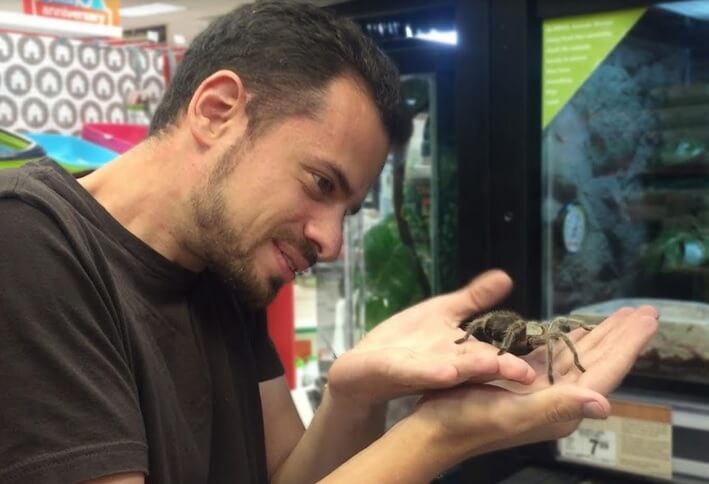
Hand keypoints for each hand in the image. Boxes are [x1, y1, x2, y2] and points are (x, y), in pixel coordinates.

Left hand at [327, 270, 535, 407]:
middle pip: (476, 368)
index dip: (515, 361)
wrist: (362, 366)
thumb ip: (474, 298)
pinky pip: (413, 372)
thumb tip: (506, 276)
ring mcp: (419, 370)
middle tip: (528, 374)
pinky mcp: (392, 371)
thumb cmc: (407, 341)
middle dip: (501, 370)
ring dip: (470, 371)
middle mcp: (445, 366)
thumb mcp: (442, 312)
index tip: (542, 366)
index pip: (492, 357)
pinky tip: (446, 371)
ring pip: (450, 372)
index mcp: (460, 354)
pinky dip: (430, 372)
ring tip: (493, 368)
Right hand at [410, 305, 658, 459]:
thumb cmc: (468, 422)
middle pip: (599, 361)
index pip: (606, 372)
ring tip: (621, 317)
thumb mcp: (512, 414)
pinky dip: (572, 340)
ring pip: (581, 357)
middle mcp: (557, 397)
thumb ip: (557, 406)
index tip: (647, 319)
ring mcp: (540, 389)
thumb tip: (605, 404)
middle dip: (621, 336)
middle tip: (643, 311)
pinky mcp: (523, 381)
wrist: (435, 431)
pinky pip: (556, 356)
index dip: (628, 345)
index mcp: (560, 405)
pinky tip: (578, 330)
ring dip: (602, 336)